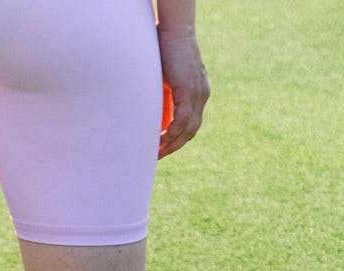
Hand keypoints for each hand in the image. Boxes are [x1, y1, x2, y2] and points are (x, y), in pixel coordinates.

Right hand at [157, 25, 209, 158]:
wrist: (174, 29)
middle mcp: (202, 94)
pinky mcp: (189, 91)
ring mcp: (198, 93)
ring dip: (172, 144)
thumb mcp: (165, 77)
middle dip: (174, 147)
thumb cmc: (165, 48)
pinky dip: (171, 134)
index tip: (163, 149)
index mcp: (199, 91)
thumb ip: (165, 95)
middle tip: (158, 157)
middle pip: (191, 131)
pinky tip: (160, 142)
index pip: (191, 123)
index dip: (178, 139)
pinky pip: (181, 121)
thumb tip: (154, 113)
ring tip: (156, 153)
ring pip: (188, 129)